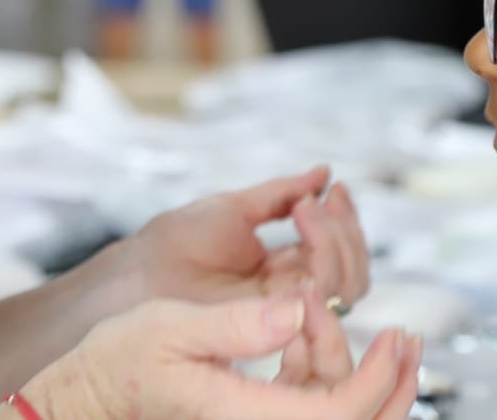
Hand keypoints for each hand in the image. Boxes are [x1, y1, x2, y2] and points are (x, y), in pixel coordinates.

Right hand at [19, 293, 418, 419]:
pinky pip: (309, 398)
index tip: (397, 337)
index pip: (337, 417)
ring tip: (343, 312)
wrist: (92, 391)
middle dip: (392, 388)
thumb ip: (236, 324)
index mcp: (246, 417)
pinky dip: (323, 364)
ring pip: (335, 411)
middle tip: (410, 339)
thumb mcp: (172, 328)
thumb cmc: (121, 359)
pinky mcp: (256, 414)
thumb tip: (298, 309)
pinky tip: (309, 324)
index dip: (378, 382)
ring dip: (356, 367)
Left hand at [124, 166, 369, 308]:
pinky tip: (304, 233)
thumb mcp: (237, 207)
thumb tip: (324, 173)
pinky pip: (323, 299)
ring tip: (303, 211)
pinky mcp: (278, 324)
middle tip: (313, 203)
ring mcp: (286, 309)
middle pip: (352, 270)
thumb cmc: (179, 240)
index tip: (338, 188)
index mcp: (284, 264)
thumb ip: (282, 194)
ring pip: (346, 285)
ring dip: (336, 240)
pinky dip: (325, 262)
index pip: (336, 249)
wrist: (144, 270)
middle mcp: (291, 291)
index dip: (344, 218)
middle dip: (345, 230)